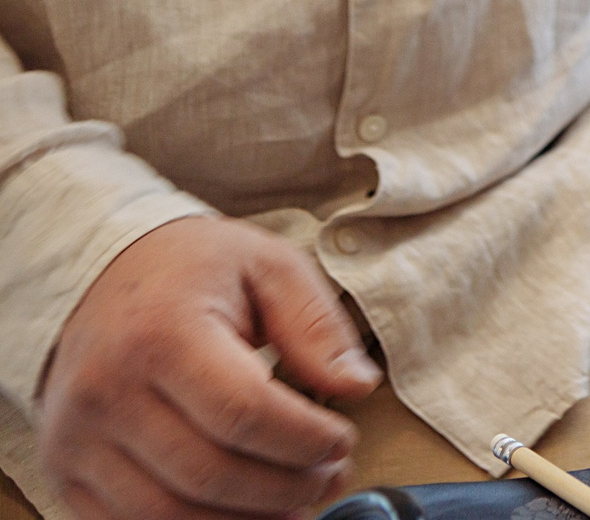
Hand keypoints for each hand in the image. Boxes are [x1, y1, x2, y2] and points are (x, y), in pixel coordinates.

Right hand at [40, 217, 379, 519]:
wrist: (98, 276)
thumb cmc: (190, 270)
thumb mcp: (268, 265)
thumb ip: (316, 325)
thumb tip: (357, 385)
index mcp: (160, 333)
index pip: (244, 413)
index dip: (306, 440)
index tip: (342, 442)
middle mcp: (106, 392)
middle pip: (210, 474)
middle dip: (287, 487)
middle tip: (330, 477)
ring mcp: (76, 438)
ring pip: (169, 515)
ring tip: (296, 502)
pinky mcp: (63, 470)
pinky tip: (241, 513)